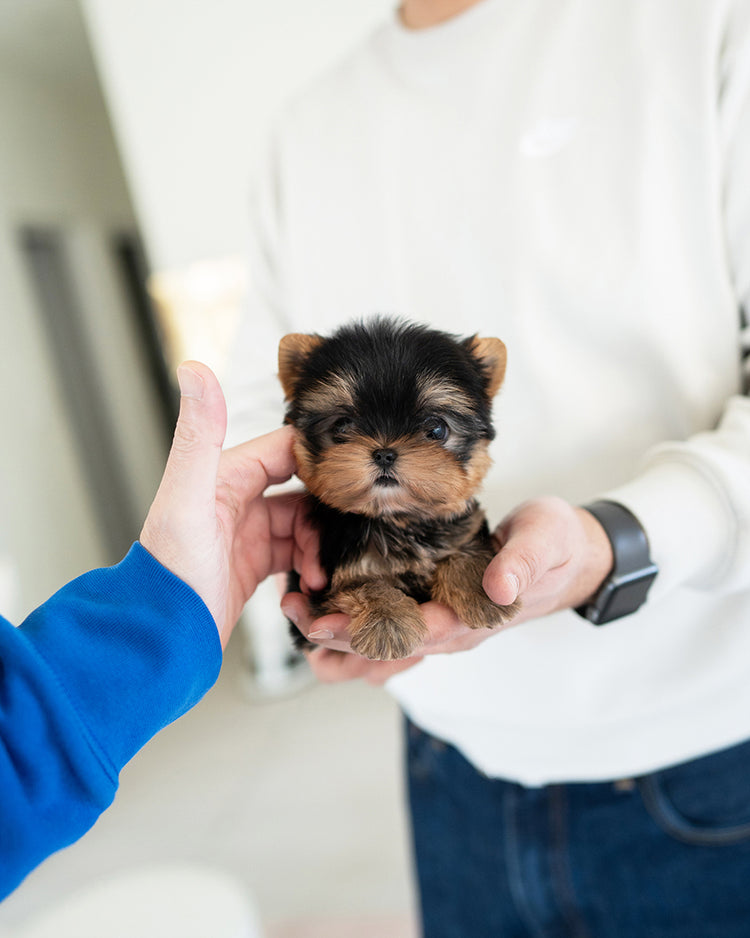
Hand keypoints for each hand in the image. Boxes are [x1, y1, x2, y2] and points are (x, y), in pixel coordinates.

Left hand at [140, 361, 323, 647]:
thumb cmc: (170, 573)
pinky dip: (311, 565)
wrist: (160, 639)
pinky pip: (296, 554)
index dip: (320, 461)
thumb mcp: (188, 500)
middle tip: (338, 539)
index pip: (286, 450)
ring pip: (303, 524)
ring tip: (319, 573)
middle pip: (302, 489)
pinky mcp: (254, 565)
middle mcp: (235, 500)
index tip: (351, 478)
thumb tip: (194, 368)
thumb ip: (198, 436)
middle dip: (326, 512)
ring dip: (320, 545)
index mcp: (223, 476)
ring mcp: (246, 534)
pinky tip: (313, 585)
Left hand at [281, 496, 611, 683]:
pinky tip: (326, 613)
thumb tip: (498, 588)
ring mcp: (444, 620)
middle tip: (297, 617)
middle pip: (391, 642)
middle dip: (342, 634)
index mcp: (476, 616)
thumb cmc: (555, 544)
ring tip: (297, 619)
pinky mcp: (435, 605)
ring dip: (342, 634)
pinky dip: (358, 622)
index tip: (329, 624)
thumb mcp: (545, 541)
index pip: (418, 632)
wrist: (567, 556)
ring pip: (386, 640)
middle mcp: (454, 627)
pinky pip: (392, 623)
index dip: (373, 632)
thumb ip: (522, 564)